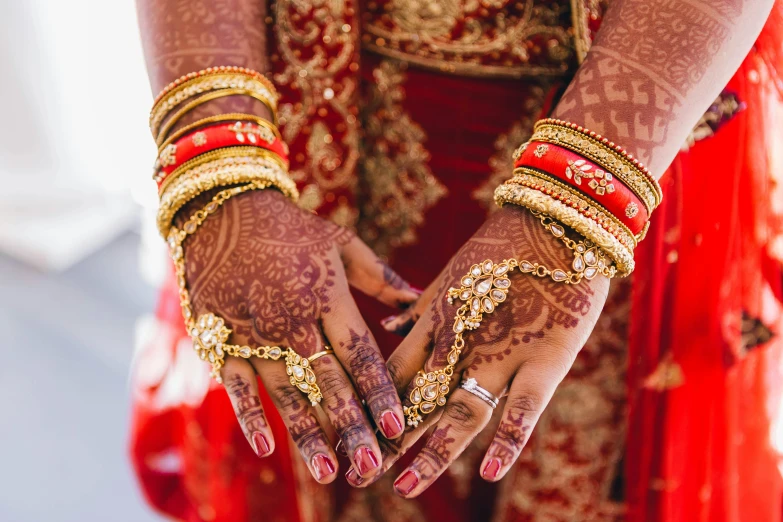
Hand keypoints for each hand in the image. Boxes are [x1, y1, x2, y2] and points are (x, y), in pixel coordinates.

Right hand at [178, 188, 419, 482]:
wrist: (222, 207)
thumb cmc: (290, 226)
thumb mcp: (341, 242)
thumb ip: (381, 276)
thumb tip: (419, 298)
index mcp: (327, 296)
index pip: (359, 354)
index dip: (378, 392)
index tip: (397, 427)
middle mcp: (292, 320)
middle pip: (328, 383)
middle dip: (351, 427)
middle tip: (371, 466)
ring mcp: (254, 332)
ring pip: (287, 393)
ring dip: (308, 435)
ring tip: (329, 472)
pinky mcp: (219, 338)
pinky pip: (236, 385)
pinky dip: (250, 417)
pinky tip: (268, 448)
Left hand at [344, 204, 608, 493]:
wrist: (558, 221)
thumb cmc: (503, 247)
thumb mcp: (451, 277)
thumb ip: (418, 308)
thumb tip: (384, 324)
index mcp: (436, 323)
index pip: (393, 375)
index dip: (367, 407)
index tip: (343, 436)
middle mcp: (461, 344)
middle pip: (416, 400)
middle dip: (386, 440)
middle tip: (356, 475)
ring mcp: (501, 354)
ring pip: (459, 412)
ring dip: (431, 452)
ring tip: (404, 488)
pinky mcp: (545, 359)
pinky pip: (522, 407)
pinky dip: (507, 440)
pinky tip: (488, 471)